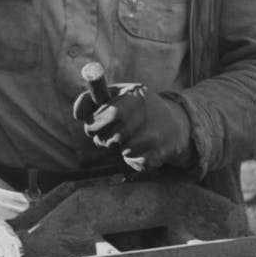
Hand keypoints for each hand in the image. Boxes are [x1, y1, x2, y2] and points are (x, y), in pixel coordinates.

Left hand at [73, 83, 193, 172]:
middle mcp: (146, 117)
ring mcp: (154, 137)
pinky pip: (134, 163)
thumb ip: (94, 98)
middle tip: (110, 134)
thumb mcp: (120, 93)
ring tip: (128, 138)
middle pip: (110, 138)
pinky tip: (140, 148)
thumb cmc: (139, 108)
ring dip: (118, 148)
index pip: (106, 117)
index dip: (95, 124)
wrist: (177, 124)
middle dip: (104, 138)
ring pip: (121, 151)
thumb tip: (77, 114)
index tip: (93, 126)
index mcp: (135, 98)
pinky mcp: (159, 154)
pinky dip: (132, 159)